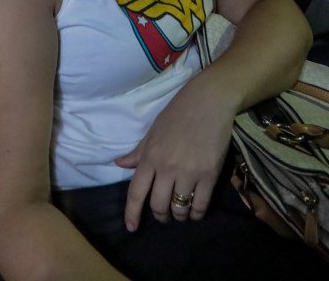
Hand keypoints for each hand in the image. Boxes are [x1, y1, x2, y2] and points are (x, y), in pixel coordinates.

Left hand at [114, 80, 234, 230]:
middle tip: (163, 215)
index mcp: (149, 157)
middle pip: (158, 205)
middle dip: (160, 216)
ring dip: (178, 216)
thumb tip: (119, 164)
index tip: (132, 227)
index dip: (132, 214)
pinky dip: (196, 214)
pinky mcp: (209, 174)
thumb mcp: (153, 132)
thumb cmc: (178, 114)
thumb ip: (138, 152)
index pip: (136, 193)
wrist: (208, 101)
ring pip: (179, 208)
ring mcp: (189, 172)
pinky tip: (195, 212)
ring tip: (180, 213)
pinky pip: (200, 204)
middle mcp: (166, 168)